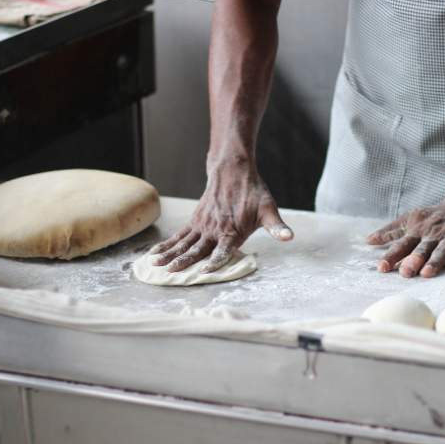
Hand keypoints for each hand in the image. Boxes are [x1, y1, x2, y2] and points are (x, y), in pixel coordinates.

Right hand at [148, 160, 292, 273]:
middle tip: (171, 272)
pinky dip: (167, 244)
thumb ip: (276, 227)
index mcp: (233, 231)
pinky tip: (155, 254)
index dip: (215, 261)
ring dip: (170, 254)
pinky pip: (179, 235)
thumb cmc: (253, 193)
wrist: (233, 170)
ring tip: (156, 265)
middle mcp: (215, 230)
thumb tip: (289, 237)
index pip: (223, 250)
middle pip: (197, 249)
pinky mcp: (195, 221)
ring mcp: (203, 225)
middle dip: (184, 261)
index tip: (205, 271)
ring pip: (184, 243)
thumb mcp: (269, 209)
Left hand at [364, 200, 444, 277]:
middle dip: (413, 260)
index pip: (401, 245)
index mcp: (417, 231)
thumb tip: (367, 240)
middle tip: (404, 273)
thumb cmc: (433, 216)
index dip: (391, 256)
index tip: (381, 267)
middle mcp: (432, 234)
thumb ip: (390, 231)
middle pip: (421, 249)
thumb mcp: (409, 219)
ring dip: (434, 261)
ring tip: (427, 273)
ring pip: (441, 250)